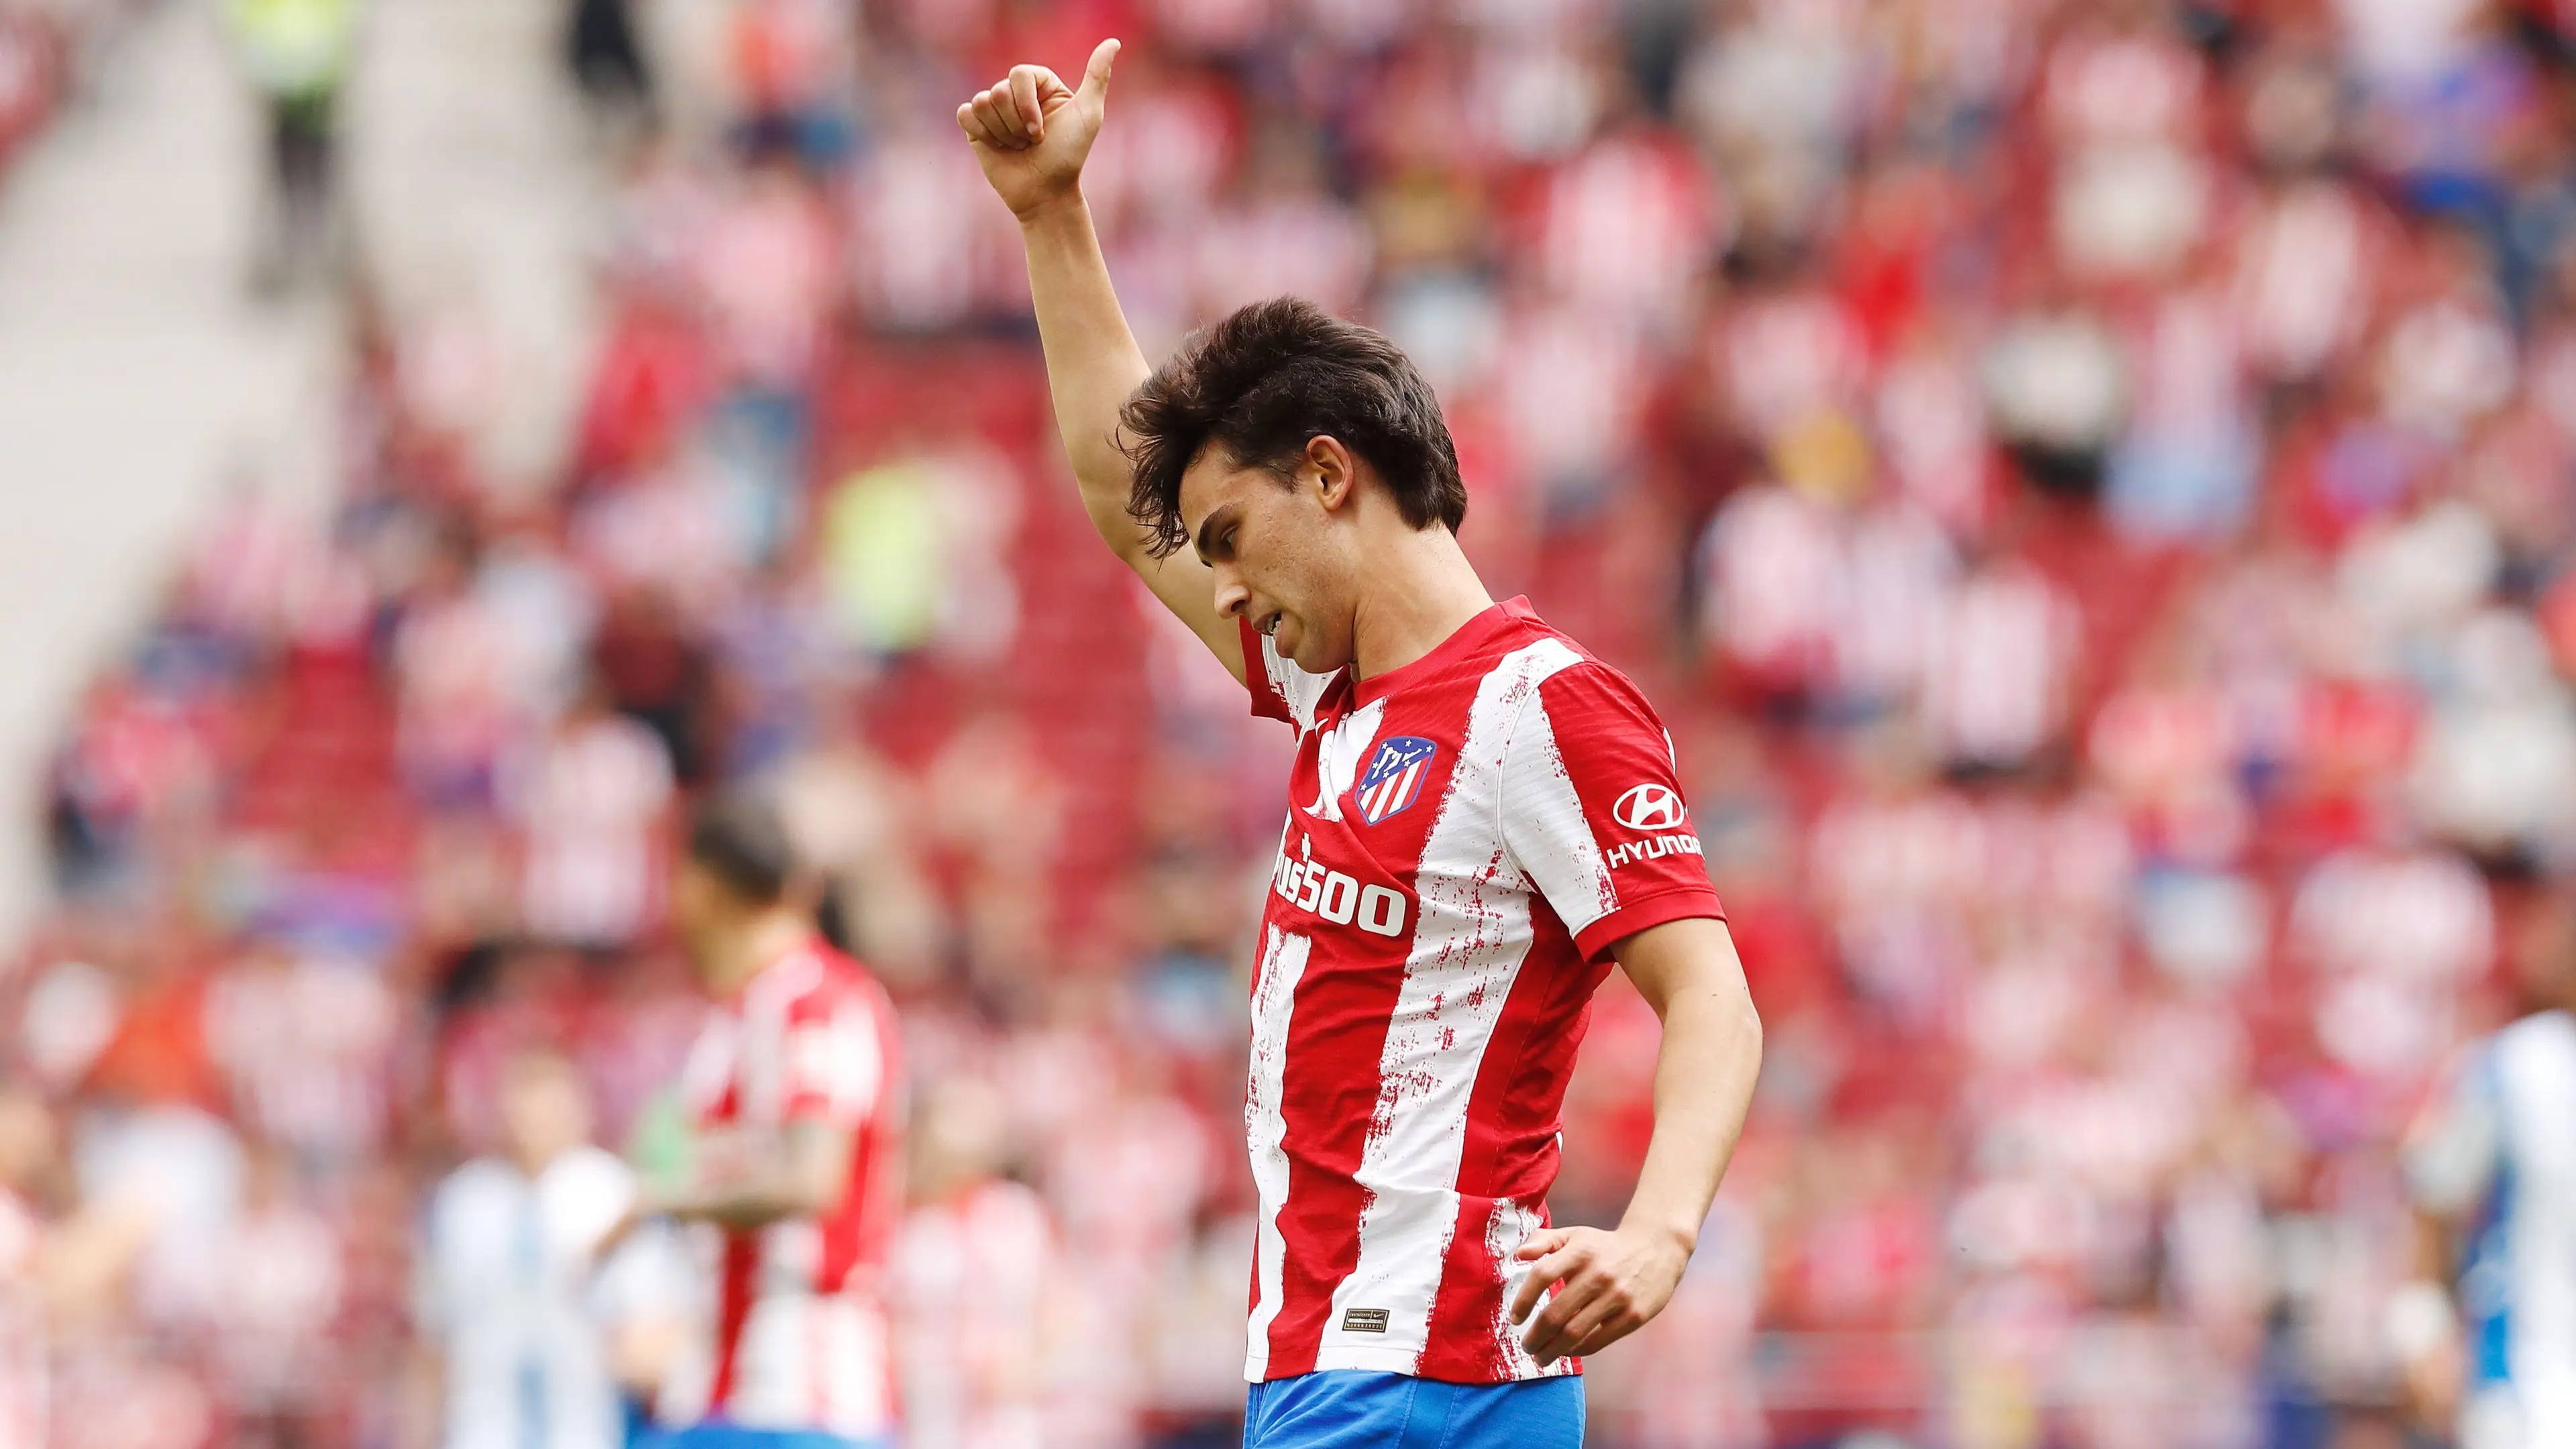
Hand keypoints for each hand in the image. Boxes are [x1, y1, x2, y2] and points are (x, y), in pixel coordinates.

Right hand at [955, 39, 1119, 221]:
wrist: (1045, 193)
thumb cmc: (1068, 155)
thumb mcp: (1088, 114)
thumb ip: (1097, 76)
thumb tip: (1113, 42)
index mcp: (1040, 84)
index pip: (1019, 74)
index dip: (1027, 106)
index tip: (1042, 131)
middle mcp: (1017, 93)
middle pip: (999, 91)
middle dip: (1016, 124)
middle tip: (1031, 142)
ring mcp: (995, 109)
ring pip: (982, 103)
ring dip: (1003, 134)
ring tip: (1018, 147)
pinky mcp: (976, 126)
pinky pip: (965, 114)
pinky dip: (983, 134)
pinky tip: (999, 148)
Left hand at [1508, 1223, 1691, 1366]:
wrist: (1657, 1248)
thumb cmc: (1606, 1246)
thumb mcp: (1576, 1235)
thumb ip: (1544, 1241)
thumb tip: (1519, 1255)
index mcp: (1579, 1251)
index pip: (1541, 1276)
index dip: (1524, 1300)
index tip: (1515, 1319)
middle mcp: (1597, 1274)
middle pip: (1555, 1313)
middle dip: (1535, 1336)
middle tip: (1526, 1346)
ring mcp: (1617, 1296)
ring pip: (1574, 1332)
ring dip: (1552, 1350)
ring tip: (1541, 1356)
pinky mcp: (1633, 1315)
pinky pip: (1597, 1341)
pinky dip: (1577, 1351)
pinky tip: (1566, 1352)